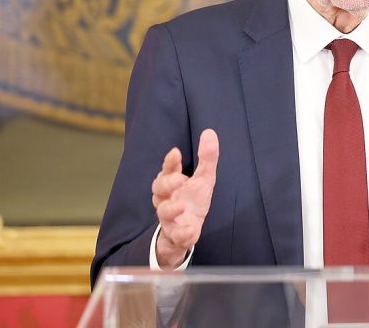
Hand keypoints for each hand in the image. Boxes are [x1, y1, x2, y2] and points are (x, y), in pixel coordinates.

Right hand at [151, 128, 218, 267]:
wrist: (187, 231)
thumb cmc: (193, 200)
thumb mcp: (203, 178)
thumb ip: (207, 158)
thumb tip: (210, 132)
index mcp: (172, 184)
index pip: (167, 170)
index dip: (170, 162)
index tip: (176, 152)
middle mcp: (166, 199)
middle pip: (158, 189)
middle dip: (167, 184)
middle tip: (179, 180)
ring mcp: (169, 218)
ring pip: (163, 213)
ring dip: (172, 209)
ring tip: (182, 205)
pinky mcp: (176, 235)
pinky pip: (176, 236)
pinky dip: (183, 234)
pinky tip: (191, 230)